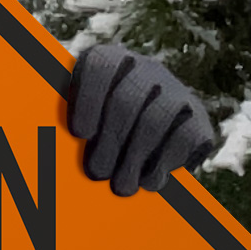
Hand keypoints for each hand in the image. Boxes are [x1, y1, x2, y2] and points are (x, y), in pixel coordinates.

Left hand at [67, 43, 214, 194]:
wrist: (154, 150)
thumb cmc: (102, 138)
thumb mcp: (84, 126)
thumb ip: (70, 128)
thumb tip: (51, 148)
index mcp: (112, 62)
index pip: (101, 64)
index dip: (88, 98)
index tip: (80, 134)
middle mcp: (147, 70)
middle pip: (126, 99)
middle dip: (110, 140)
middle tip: (97, 172)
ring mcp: (177, 92)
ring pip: (155, 120)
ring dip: (134, 157)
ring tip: (121, 186)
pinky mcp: (200, 120)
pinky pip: (184, 138)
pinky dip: (164, 164)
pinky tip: (150, 182)